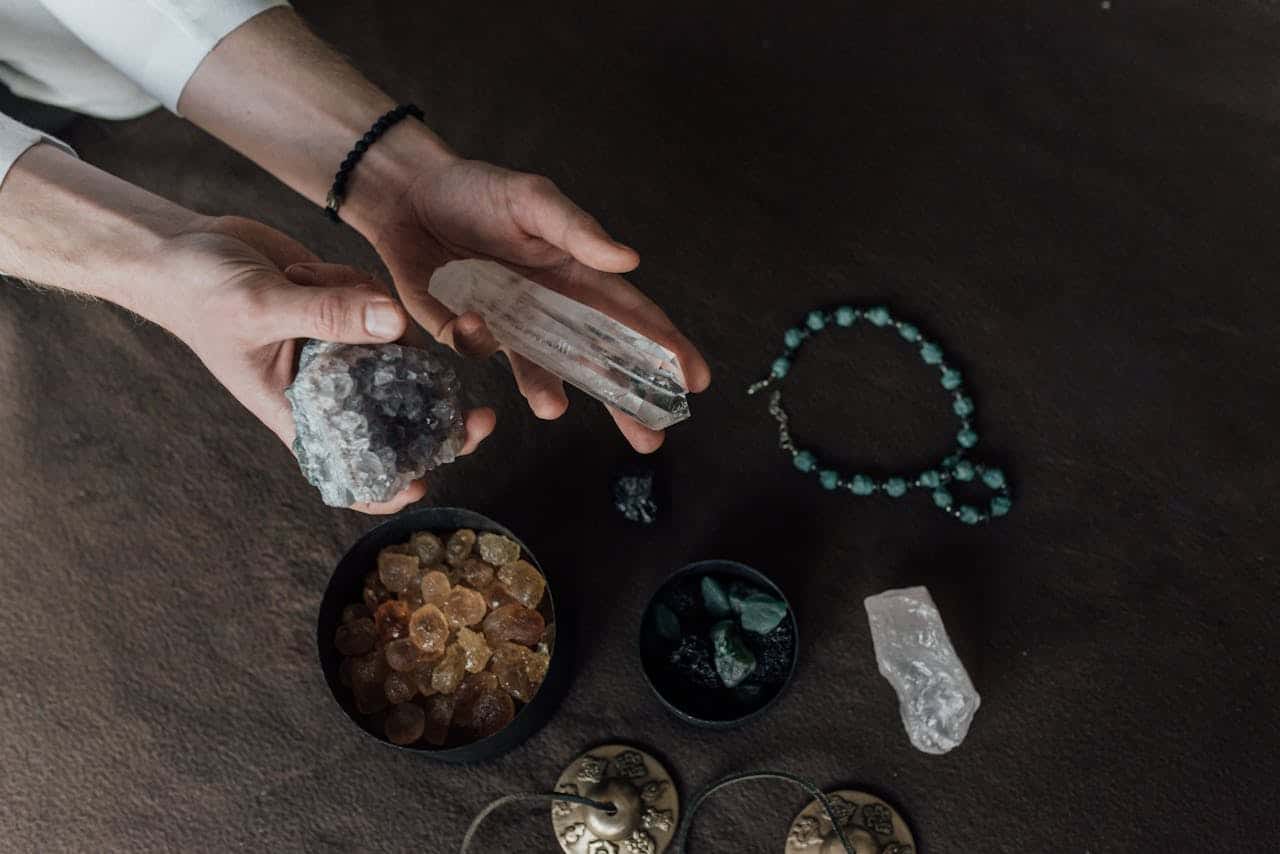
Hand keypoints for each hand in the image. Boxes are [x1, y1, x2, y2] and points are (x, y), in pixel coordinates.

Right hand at [158, 215, 495, 511]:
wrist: (183, 247)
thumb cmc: (201, 294)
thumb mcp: (261, 306)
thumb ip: (329, 316)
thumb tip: (397, 326)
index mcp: (300, 411)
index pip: (349, 469)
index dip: (388, 487)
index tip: (427, 484)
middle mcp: (329, 389)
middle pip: (398, 421)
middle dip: (442, 422)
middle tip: (485, 420)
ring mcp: (343, 352)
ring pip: (398, 353)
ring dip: (377, 321)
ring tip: (310, 283)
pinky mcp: (349, 316)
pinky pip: (383, 310)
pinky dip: (362, 288)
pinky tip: (312, 270)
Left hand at [366, 157, 711, 452]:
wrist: (411, 194)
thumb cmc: (480, 190)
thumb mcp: (533, 199)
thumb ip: (578, 230)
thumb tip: (628, 260)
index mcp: (578, 276)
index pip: (632, 317)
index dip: (666, 347)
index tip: (694, 380)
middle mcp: (550, 310)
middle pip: (596, 362)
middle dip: (623, 401)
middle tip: (651, 439)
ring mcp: (509, 327)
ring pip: (539, 372)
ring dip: (548, 391)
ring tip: (553, 408)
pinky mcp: (464, 333)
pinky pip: (475, 350)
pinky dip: (475, 341)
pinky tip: (473, 321)